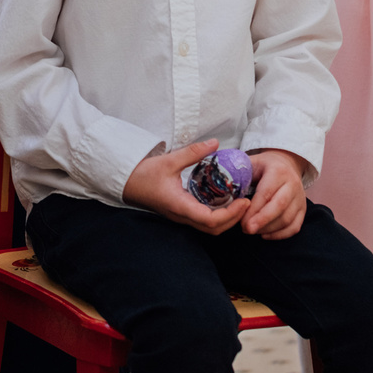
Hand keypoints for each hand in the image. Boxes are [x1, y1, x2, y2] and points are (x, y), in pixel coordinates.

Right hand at [122, 138, 246, 234]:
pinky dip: (218, 215)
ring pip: (209, 228)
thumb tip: (215, 143)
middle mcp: (182, 216)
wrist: (125, 182)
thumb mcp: (169, 159)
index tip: (244, 201)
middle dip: (234, 219)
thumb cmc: (143, 173)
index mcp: (180, 206)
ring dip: (227, 219)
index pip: (211, 220)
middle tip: (247, 201)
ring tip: (238, 202)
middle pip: (214, 230)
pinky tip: (224, 201)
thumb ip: (193, 152)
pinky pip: (203, 221)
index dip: (231, 214)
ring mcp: (181, 217)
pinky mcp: (181, 213)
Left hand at [240, 148, 309, 239]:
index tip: (241, 220)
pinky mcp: (303, 208)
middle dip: (261, 221)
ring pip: (287, 219)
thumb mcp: (250, 162)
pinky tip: (265, 235)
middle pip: (279, 206)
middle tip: (246, 230)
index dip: (253, 209)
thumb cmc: (262, 166)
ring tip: (252, 231)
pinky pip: (295, 226)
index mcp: (278, 171)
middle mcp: (292, 184)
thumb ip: (238, 173)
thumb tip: (220, 186)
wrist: (285, 163)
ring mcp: (300, 197)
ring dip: (268, 228)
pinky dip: (280, 234)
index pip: (266, 193)